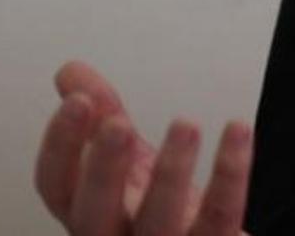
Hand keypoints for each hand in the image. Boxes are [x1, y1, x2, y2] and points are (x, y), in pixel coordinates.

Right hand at [35, 61, 252, 234]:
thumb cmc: (161, 213)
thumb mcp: (126, 162)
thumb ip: (102, 116)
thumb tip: (72, 72)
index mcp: (91, 212)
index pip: (57, 186)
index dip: (60, 145)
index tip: (78, 101)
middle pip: (95, 215)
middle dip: (103, 168)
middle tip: (117, 124)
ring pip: (161, 222)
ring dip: (171, 173)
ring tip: (185, 124)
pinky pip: (222, 215)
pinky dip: (231, 173)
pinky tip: (237, 131)